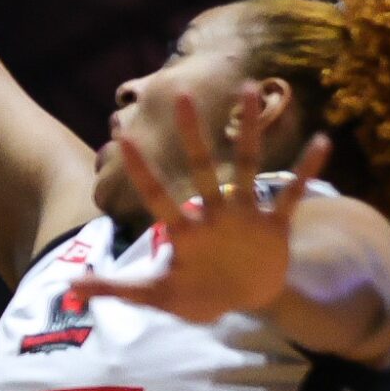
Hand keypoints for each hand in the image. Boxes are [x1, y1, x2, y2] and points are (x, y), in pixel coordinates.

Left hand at [78, 86, 330, 323]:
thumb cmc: (197, 294)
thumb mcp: (155, 296)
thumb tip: (68, 287)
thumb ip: (114, 289)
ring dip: (250, 132)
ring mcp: (245, 215)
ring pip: (249, 167)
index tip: (122, 136)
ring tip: (251, 89)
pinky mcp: (274, 226)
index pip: (156, 195)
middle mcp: (213, 213)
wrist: (242, 302)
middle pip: (201, 167)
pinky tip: (321, 142)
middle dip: (191, 133)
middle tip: (181, 92)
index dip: (141, 170)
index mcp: (183, 231)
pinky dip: (306, 172)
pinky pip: (293, 195)